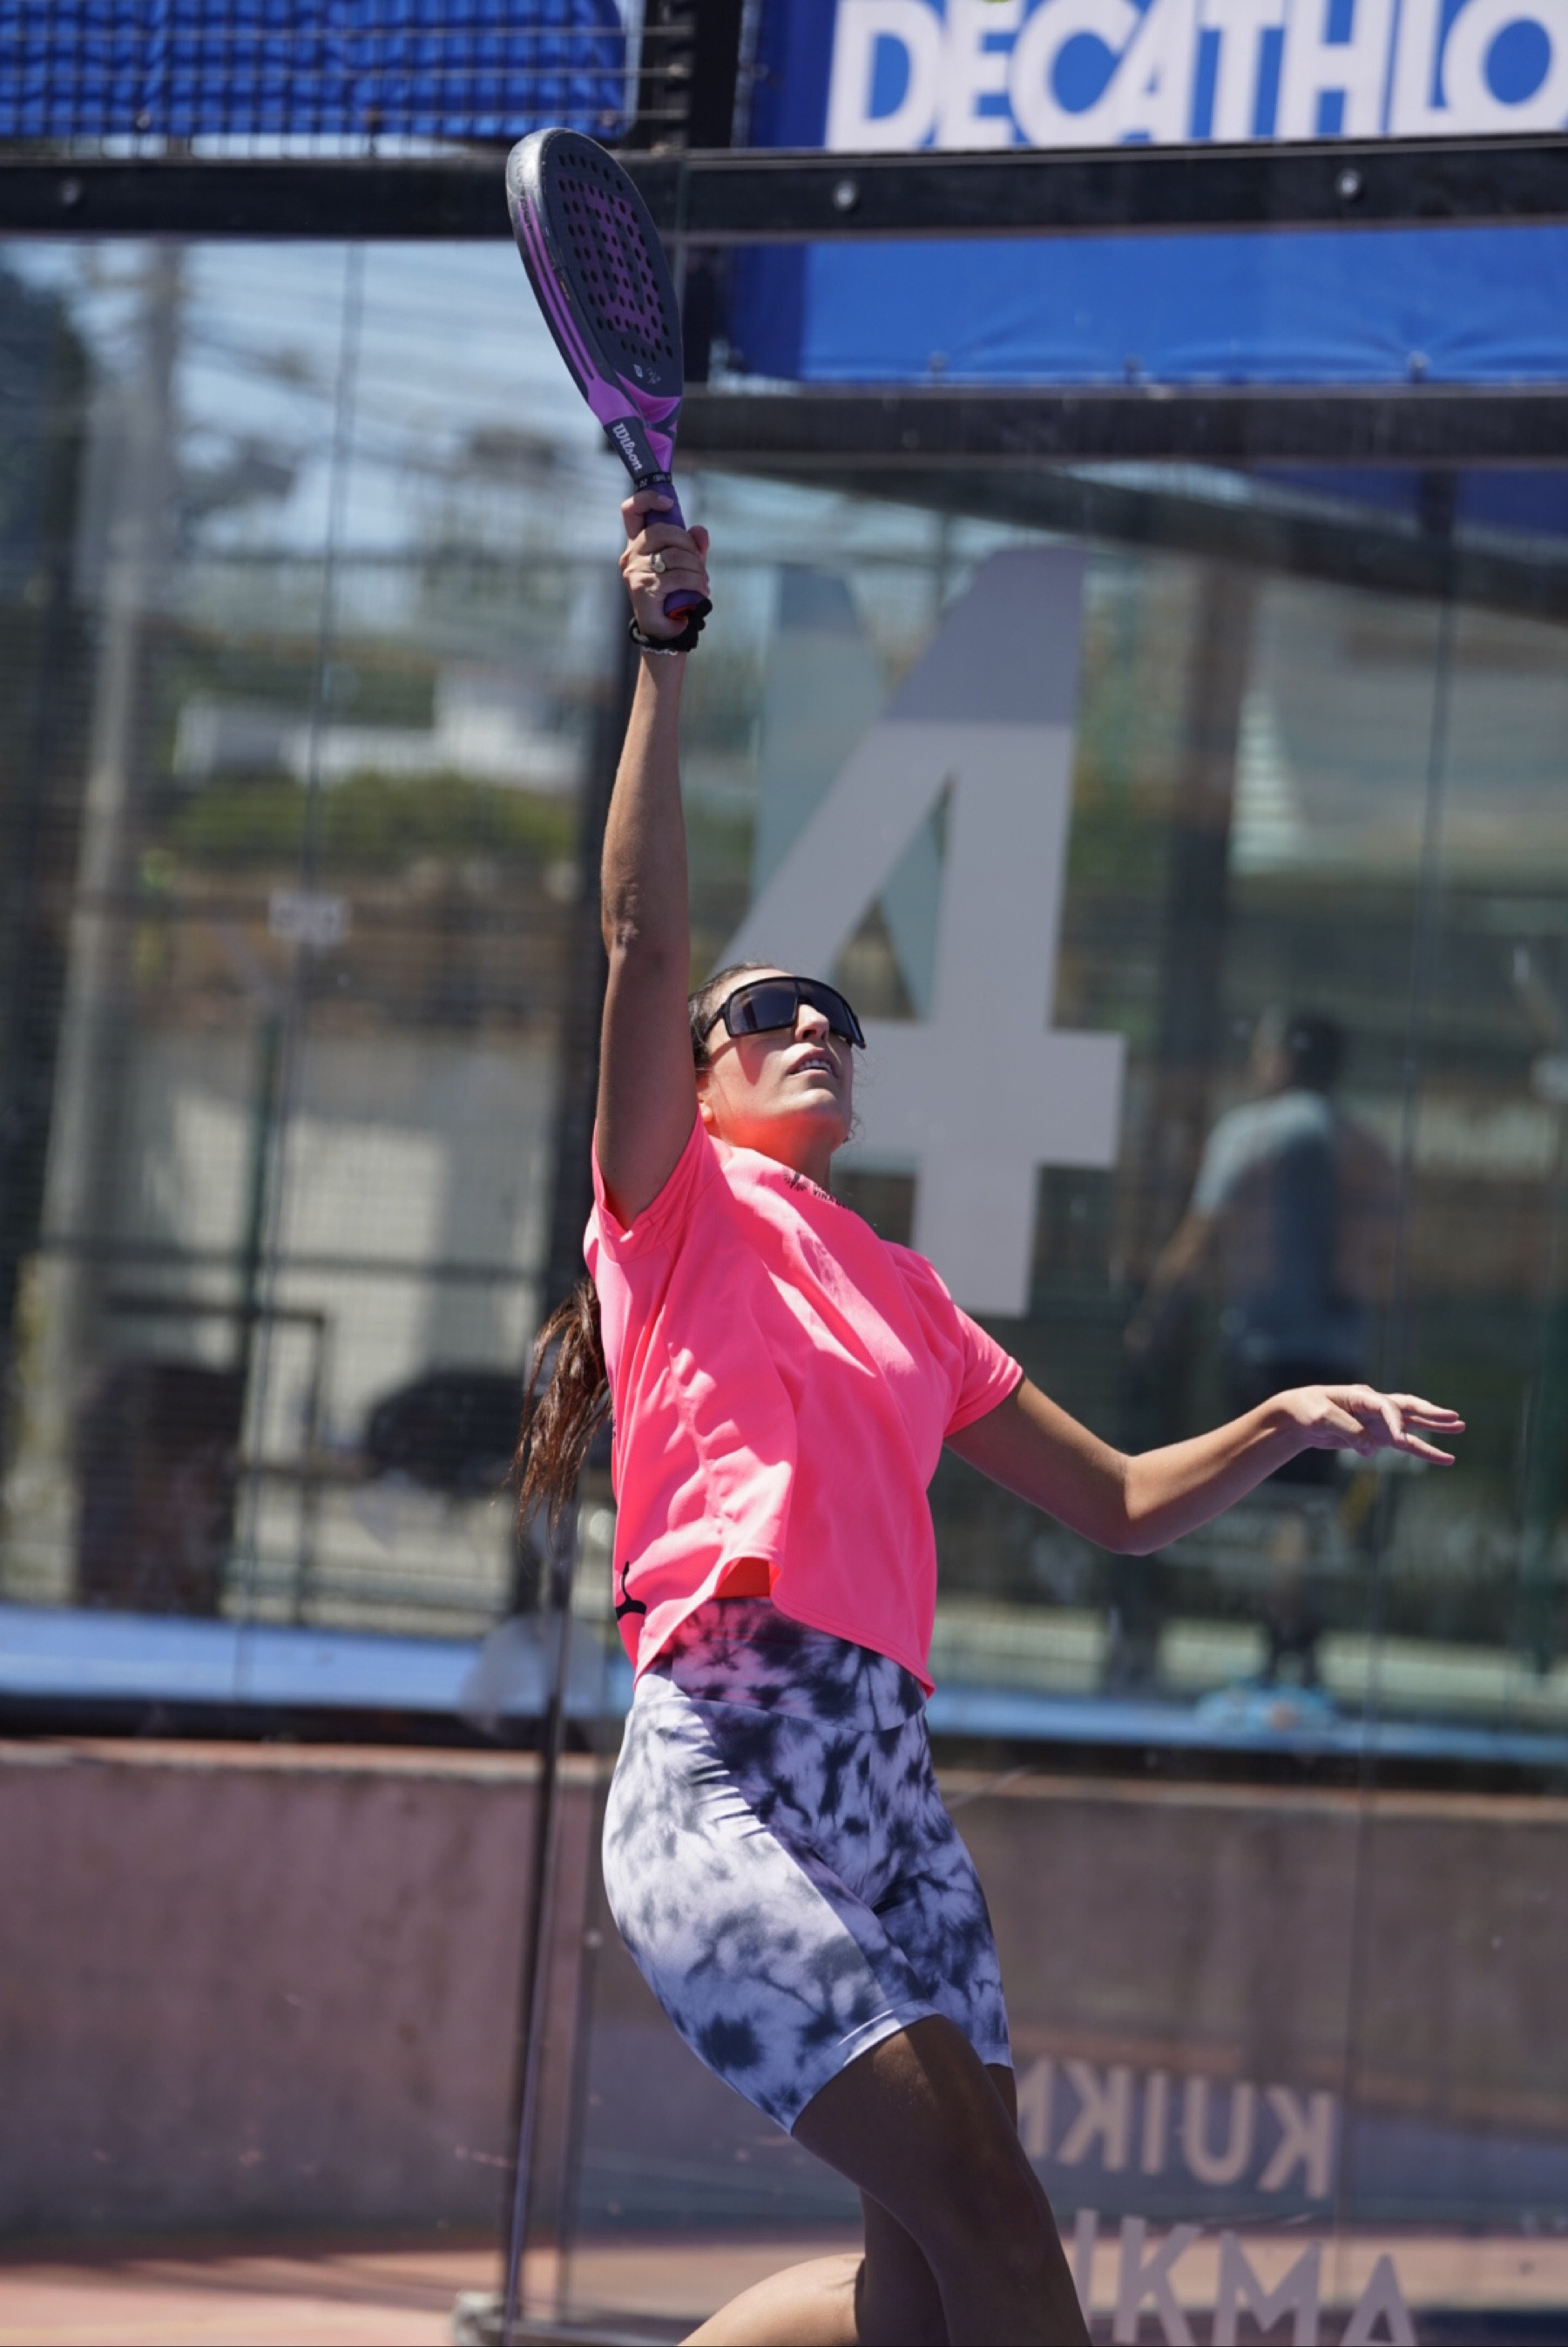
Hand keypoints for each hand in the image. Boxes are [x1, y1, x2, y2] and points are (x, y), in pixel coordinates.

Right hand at [619, 490, 709, 642]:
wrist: (665, 633)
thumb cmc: (674, 597)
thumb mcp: (686, 567)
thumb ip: (693, 547)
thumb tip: (699, 531)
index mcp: (638, 545)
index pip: (631, 511)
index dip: (648, 499)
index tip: (668, 503)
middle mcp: (631, 555)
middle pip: (662, 530)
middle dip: (688, 544)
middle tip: (699, 562)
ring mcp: (635, 571)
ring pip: (674, 555)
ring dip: (697, 569)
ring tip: (703, 582)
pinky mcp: (644, 588)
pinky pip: (678, 577)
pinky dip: (696, 583)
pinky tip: (702, 592)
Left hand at [1280, 1385, 1463, 1465]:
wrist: (1297, 1418)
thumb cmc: (1307, 1410)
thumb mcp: (1323, 1418)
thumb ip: (1349, 1431)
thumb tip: (1371, 1449)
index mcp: (1362, 1396)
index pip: (1386, 1407)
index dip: (1395, 1422)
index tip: (1399, 1439)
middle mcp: (1374, 1407)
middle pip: (1409, 1408)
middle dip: (1432, 1414)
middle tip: (1456, 1417)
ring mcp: (1378, 1422)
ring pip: (1412, 1425)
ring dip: (1435, 1429)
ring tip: (1460, 1428)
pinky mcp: (1376, 1437)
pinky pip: (1403, 1444)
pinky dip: (1422, 1449)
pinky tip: (1441, 1456)